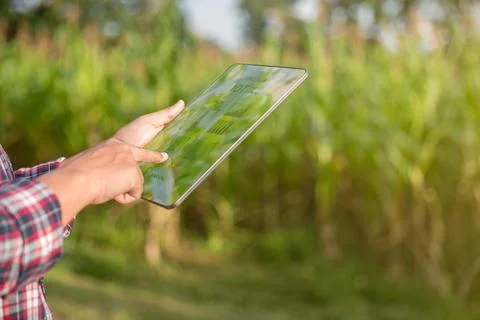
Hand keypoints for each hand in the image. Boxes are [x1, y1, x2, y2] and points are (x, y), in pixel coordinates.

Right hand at [38, 100, 184, 225]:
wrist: (75, 180)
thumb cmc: (72, 175)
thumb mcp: (84, 167)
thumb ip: (96, 169)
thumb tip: (92, 183)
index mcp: (110, 146)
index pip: (129, 148)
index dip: (144, 152)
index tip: (156, 152)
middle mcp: (123, 149)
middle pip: (145, 154)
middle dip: (156, 156)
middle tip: (164, 157)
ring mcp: (131, 161)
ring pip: (133, 184)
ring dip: (119, 191)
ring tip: (104, 188)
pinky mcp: (134, 173)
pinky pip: (133, 194)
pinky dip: (122, 198)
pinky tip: (111, 192)